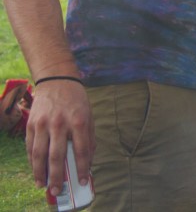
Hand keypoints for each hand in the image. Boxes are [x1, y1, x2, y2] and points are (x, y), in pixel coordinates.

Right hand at [26, 80, 93, 194]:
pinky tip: (36, 170)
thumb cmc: (76, 101)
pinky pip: (30, 146)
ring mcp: (42, 124)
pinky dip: (32, 161)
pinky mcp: (31, 124)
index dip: (82, 168)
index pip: (81, 150)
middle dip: (57, 176)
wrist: (56, 81)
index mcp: (78, 121)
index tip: (82, 181)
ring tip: (42, 184)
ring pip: (39, 153)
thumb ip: (88, 138)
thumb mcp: (89, 117)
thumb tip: (87, 161)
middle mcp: (59, 124)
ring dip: (40, 172)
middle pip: (57, 156)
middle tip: (57, 190)